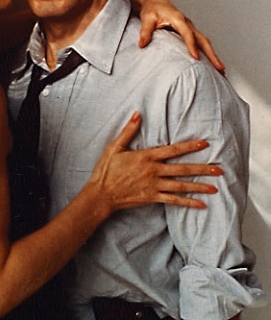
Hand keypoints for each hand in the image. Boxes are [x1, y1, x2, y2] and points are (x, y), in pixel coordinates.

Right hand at [89, 112, 222, 216]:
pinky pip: (173, 201)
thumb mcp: (114, 147)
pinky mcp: (152, 198)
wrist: (100, 195)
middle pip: (182, 169)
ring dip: (199, 186)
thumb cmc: (106, 171)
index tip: (204, 143)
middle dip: (202, 169)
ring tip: (214, 187)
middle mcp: (153, 171)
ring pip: (181, 186)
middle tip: (218, 169)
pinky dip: (187, 203)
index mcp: (146, 157)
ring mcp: (154, 186)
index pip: (173, 150)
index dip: (190, 146)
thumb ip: (128, 131)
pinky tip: (200, 204)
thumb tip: (137, 114)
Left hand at [129, 0, 224, 72]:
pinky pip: (200, 44)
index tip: (196, 58)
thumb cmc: (151, 9)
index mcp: (179, 19)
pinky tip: (209, 65)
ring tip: (220, 70)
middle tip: (219, 68)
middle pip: (203, 40)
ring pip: (204, 43)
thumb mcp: (147, 18)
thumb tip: (142, 44)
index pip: (187, 34)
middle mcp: (188, 24)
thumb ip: (145, 31)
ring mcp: (190, 28)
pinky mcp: (189, 33)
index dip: (191, 45)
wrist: (155, 3)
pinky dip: (207, 53)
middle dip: (212, 54)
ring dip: (213, 56)